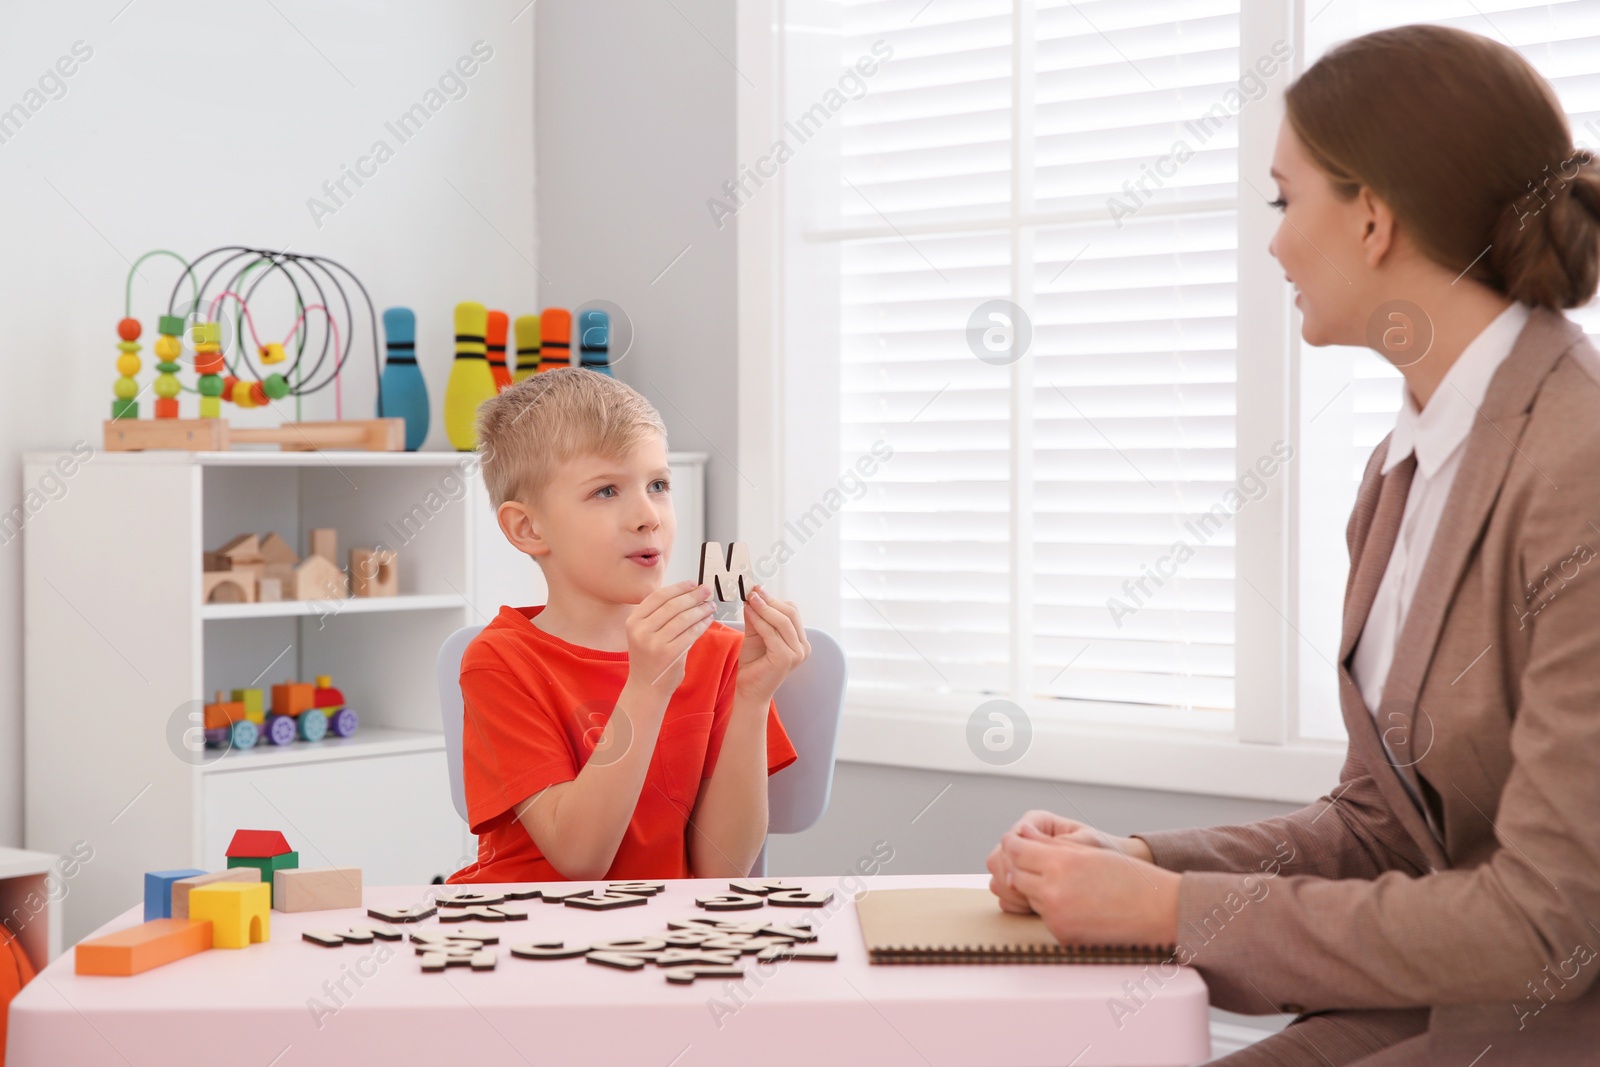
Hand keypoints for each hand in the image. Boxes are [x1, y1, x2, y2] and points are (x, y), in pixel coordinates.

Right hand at [625, 580, 715, 695]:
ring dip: (700, 609)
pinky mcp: (669, 654)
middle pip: (672, 605)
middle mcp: (641, 630)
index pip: (658, 597)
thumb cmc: (648, 659)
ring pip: (683, 618)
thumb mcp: (642, 634)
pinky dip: (702, 624)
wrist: (646, 687)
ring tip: (710, 605)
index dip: (677, 588)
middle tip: (706, 590)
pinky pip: (691, 633)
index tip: (692, 583)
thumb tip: (684, 594)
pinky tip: (708, 619)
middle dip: (692, 596)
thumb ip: (657, 615)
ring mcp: (654, 643)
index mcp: (633, 621)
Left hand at [734, 585, 809, 704]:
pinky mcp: (786, 658)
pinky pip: (772, 633)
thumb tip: (753, 595)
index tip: (757, 590)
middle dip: (770, 601)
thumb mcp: (756, 635)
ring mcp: (797, 653)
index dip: (775, 599)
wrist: (749, 691)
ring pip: (783, 621)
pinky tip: (748, 612)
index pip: (792, 612)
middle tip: (753, 591)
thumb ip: (757, 618)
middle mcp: (803, 647)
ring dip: (764, 608)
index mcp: (800, 641)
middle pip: (790, 614)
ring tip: (750, 599)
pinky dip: (759, 621)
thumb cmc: (754, 665)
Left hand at [986, 810, 1150, 911]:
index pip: (1016, 850)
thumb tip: (1020, 836)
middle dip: (1023, 867)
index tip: (1016, 841)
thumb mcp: (1089, 851)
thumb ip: (1049, 844)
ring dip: (1038, 889)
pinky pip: (1046, 918)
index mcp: (1060, 864)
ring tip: (1067, 884)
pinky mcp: (1062, 937)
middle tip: (1038, 862)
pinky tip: (1078, 904)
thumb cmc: (1130, 877)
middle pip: (1015, 876)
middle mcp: (1053, 892)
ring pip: (1030, 898)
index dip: (1013, 843)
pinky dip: (1054, 910)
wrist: (1159, 912)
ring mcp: (1056, 918)